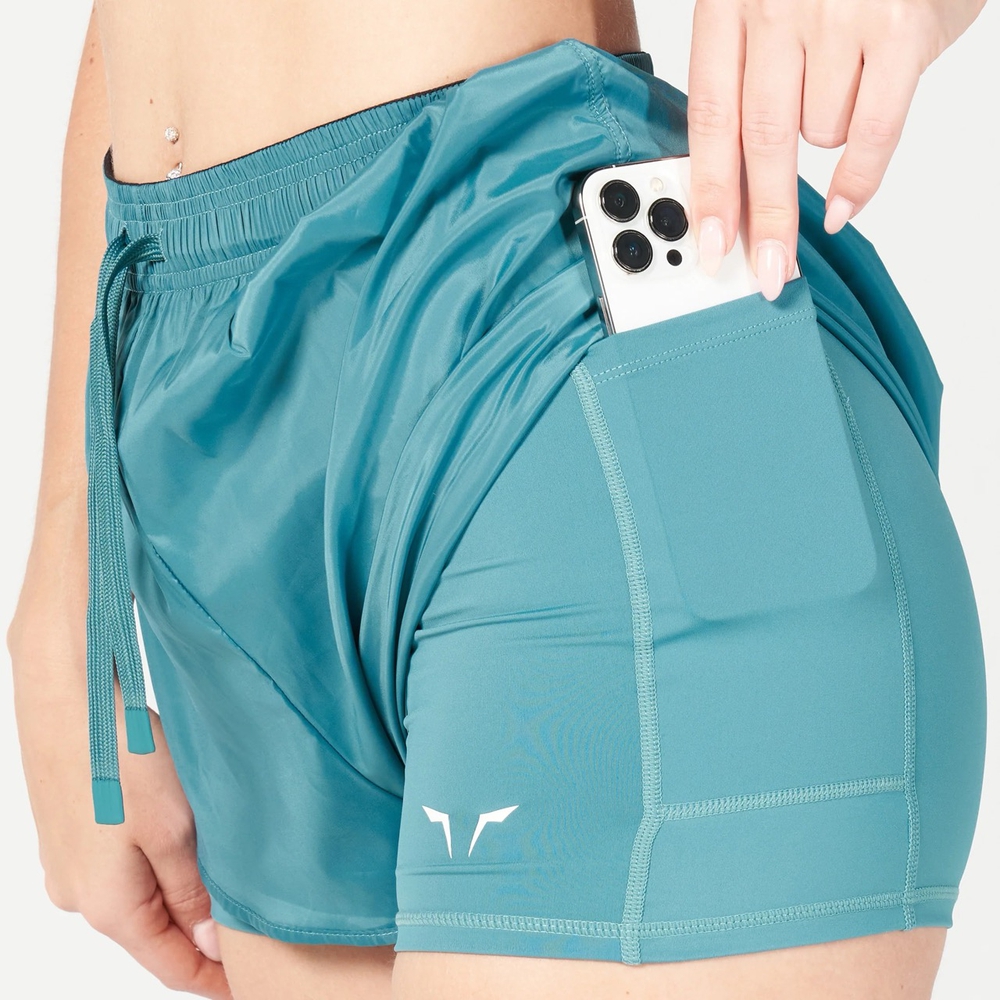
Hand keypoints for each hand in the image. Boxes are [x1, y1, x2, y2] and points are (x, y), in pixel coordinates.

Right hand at [10, 614, 230, 998]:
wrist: (69, 692)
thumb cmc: (122, 757)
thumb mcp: (173, 831)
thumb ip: (192, 894)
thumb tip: (207, 947)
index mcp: (109, 907)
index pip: (171, 966)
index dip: (214, 980)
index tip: (250, 986)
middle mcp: (81, 895)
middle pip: (154, 932)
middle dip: (201, 936)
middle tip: (253, 932)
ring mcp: (70, 862)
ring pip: (140, 895)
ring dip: (180, 895)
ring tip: (229, 883)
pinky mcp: (71, 830)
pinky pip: (122, 864)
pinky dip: (156, 864)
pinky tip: (184, 839)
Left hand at [686, 0, 986, 299]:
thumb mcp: (766, 8)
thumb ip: (744, 80)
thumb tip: (730, 186)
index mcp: (729, 2)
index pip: (711, 116)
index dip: (711, 190)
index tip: (710, 246)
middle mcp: (778, 3)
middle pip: (760, 138)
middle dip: (764, 218)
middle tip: (766, 272)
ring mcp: (840, 13)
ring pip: (817, 131)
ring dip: (825, 141)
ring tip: (842, 88)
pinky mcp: (899, 25)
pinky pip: (871, 129)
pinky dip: (859, 176)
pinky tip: (846, 207)